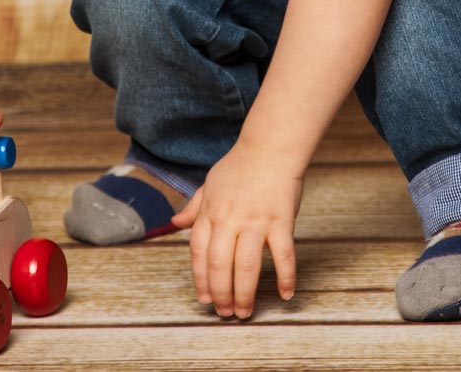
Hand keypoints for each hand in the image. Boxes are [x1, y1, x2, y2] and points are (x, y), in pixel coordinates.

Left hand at [171, 143, 302, 318]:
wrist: (271, 146)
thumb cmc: (241, 165)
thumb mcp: (210, 183)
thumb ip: (194, 207)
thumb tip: (174, 223)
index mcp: (210, 213)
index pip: (198, 253)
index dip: (199, 279)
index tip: (204, 299)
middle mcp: (229, 220)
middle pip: (219, 265)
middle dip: (220, 294)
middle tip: (224, 313)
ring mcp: (255, 221)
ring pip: (246, 266)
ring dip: (244, 293)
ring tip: (244, 311)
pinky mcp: (280, 221)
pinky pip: (283, 255)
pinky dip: (286, 276)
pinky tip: (286, 294)